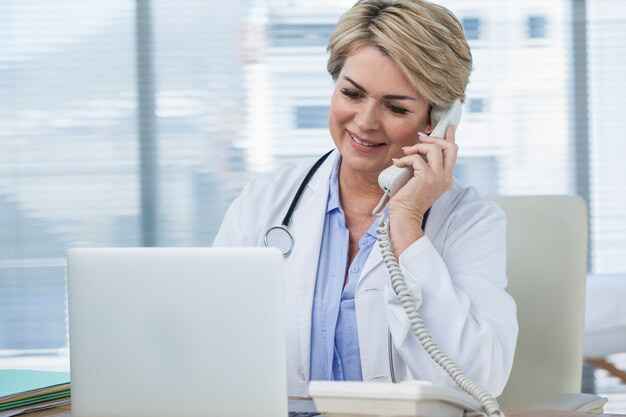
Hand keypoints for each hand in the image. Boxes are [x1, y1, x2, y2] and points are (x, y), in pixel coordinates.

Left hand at [387, 125, 457, 254]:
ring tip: (406, 151)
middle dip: (434, 138)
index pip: (453, 153)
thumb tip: (417, 151)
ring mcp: (437, 178)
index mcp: (446, 178)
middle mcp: (445, 177)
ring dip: (418, 146)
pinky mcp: (426, 178)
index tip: (448, 126)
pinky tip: (397, 163)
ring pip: (434, 149)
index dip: (451, 137)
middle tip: (420, 137)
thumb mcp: (419, 181)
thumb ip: (423, 168)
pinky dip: (405, 159)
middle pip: (449, 147)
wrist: (405, 217)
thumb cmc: (408, 200)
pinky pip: (416, 159)